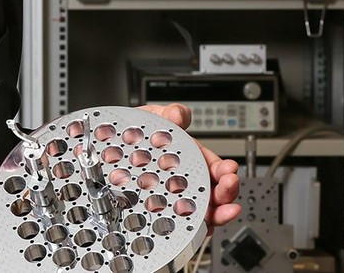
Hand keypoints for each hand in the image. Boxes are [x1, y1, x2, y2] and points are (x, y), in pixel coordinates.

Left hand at [139, 103, 241, 229]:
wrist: (114, 149)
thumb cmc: (137, 135)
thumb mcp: (153, 119)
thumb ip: (169, 115)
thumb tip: (177, 115)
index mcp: (191, 158)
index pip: (214, 166)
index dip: (224, 169)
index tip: (229, 170)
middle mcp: (188, 181)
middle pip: (215, 191)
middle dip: (227, 192)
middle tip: (229, 188)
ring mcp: (177, 199)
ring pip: (204, 211)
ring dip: (218, 213)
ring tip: (223, 213)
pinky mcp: (163, 214)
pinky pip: (184, 225)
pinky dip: (196, 229)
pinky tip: (199, 229)